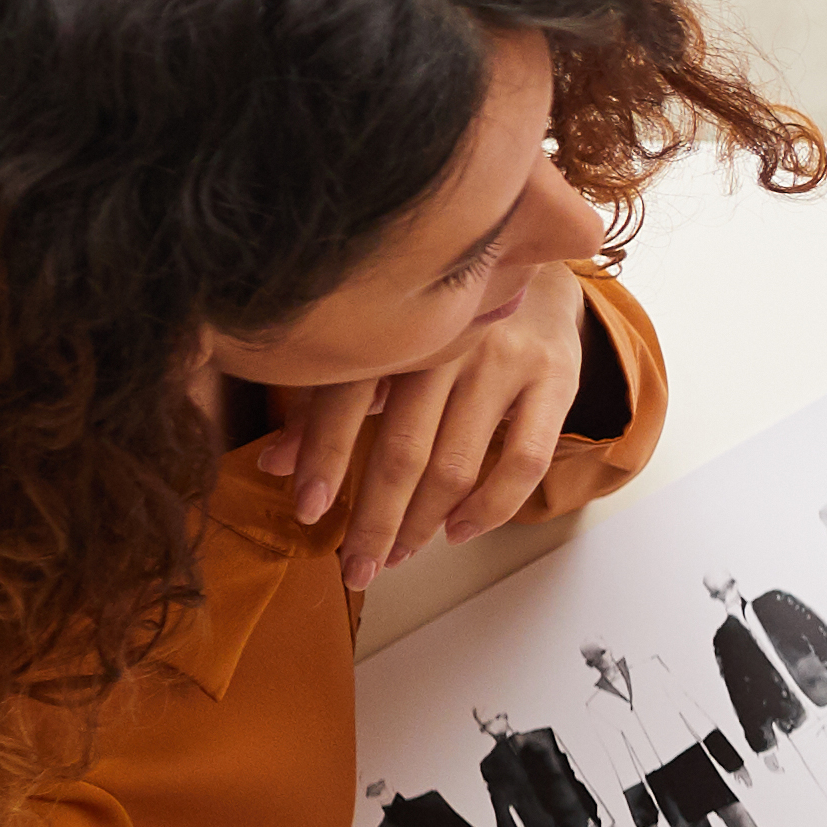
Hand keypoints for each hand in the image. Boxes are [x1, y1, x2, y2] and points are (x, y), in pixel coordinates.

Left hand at [258, 264, 599, 594]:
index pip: (347, 402)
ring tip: (400, 554)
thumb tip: (272, 462)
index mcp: (392, 328)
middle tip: (357, 567)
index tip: (308, 513)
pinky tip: (461, 530)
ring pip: (458, 465)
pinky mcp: (554, 378)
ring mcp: (505, 360)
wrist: (534, 259)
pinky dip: (491, 508)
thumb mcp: (383, 347)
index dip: (325, 460)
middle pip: (405, 450)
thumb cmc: (443, 317)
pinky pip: (524, 461)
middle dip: (376, 520)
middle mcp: (447, 341)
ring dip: (424, 523)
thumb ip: (330, 401)